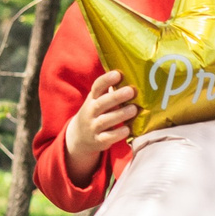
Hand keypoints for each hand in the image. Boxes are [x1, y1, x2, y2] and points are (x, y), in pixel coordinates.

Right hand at [63, 69, 136, 186]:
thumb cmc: (97, 114)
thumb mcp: (99, 101)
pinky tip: (128, 129)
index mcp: (92, 99)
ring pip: (106, 120)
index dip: (106, 80)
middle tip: (131, 91)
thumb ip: (111, 91)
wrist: (80, 138)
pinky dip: (118, 134)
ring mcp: (93, 127)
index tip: (118, 74)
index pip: (97, 87)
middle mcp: (91, 112)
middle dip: (116, 97)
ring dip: (120, 114)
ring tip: (134, 109)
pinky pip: (108, 137)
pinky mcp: (99, 141)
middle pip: (102, 103)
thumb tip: (134, 76)